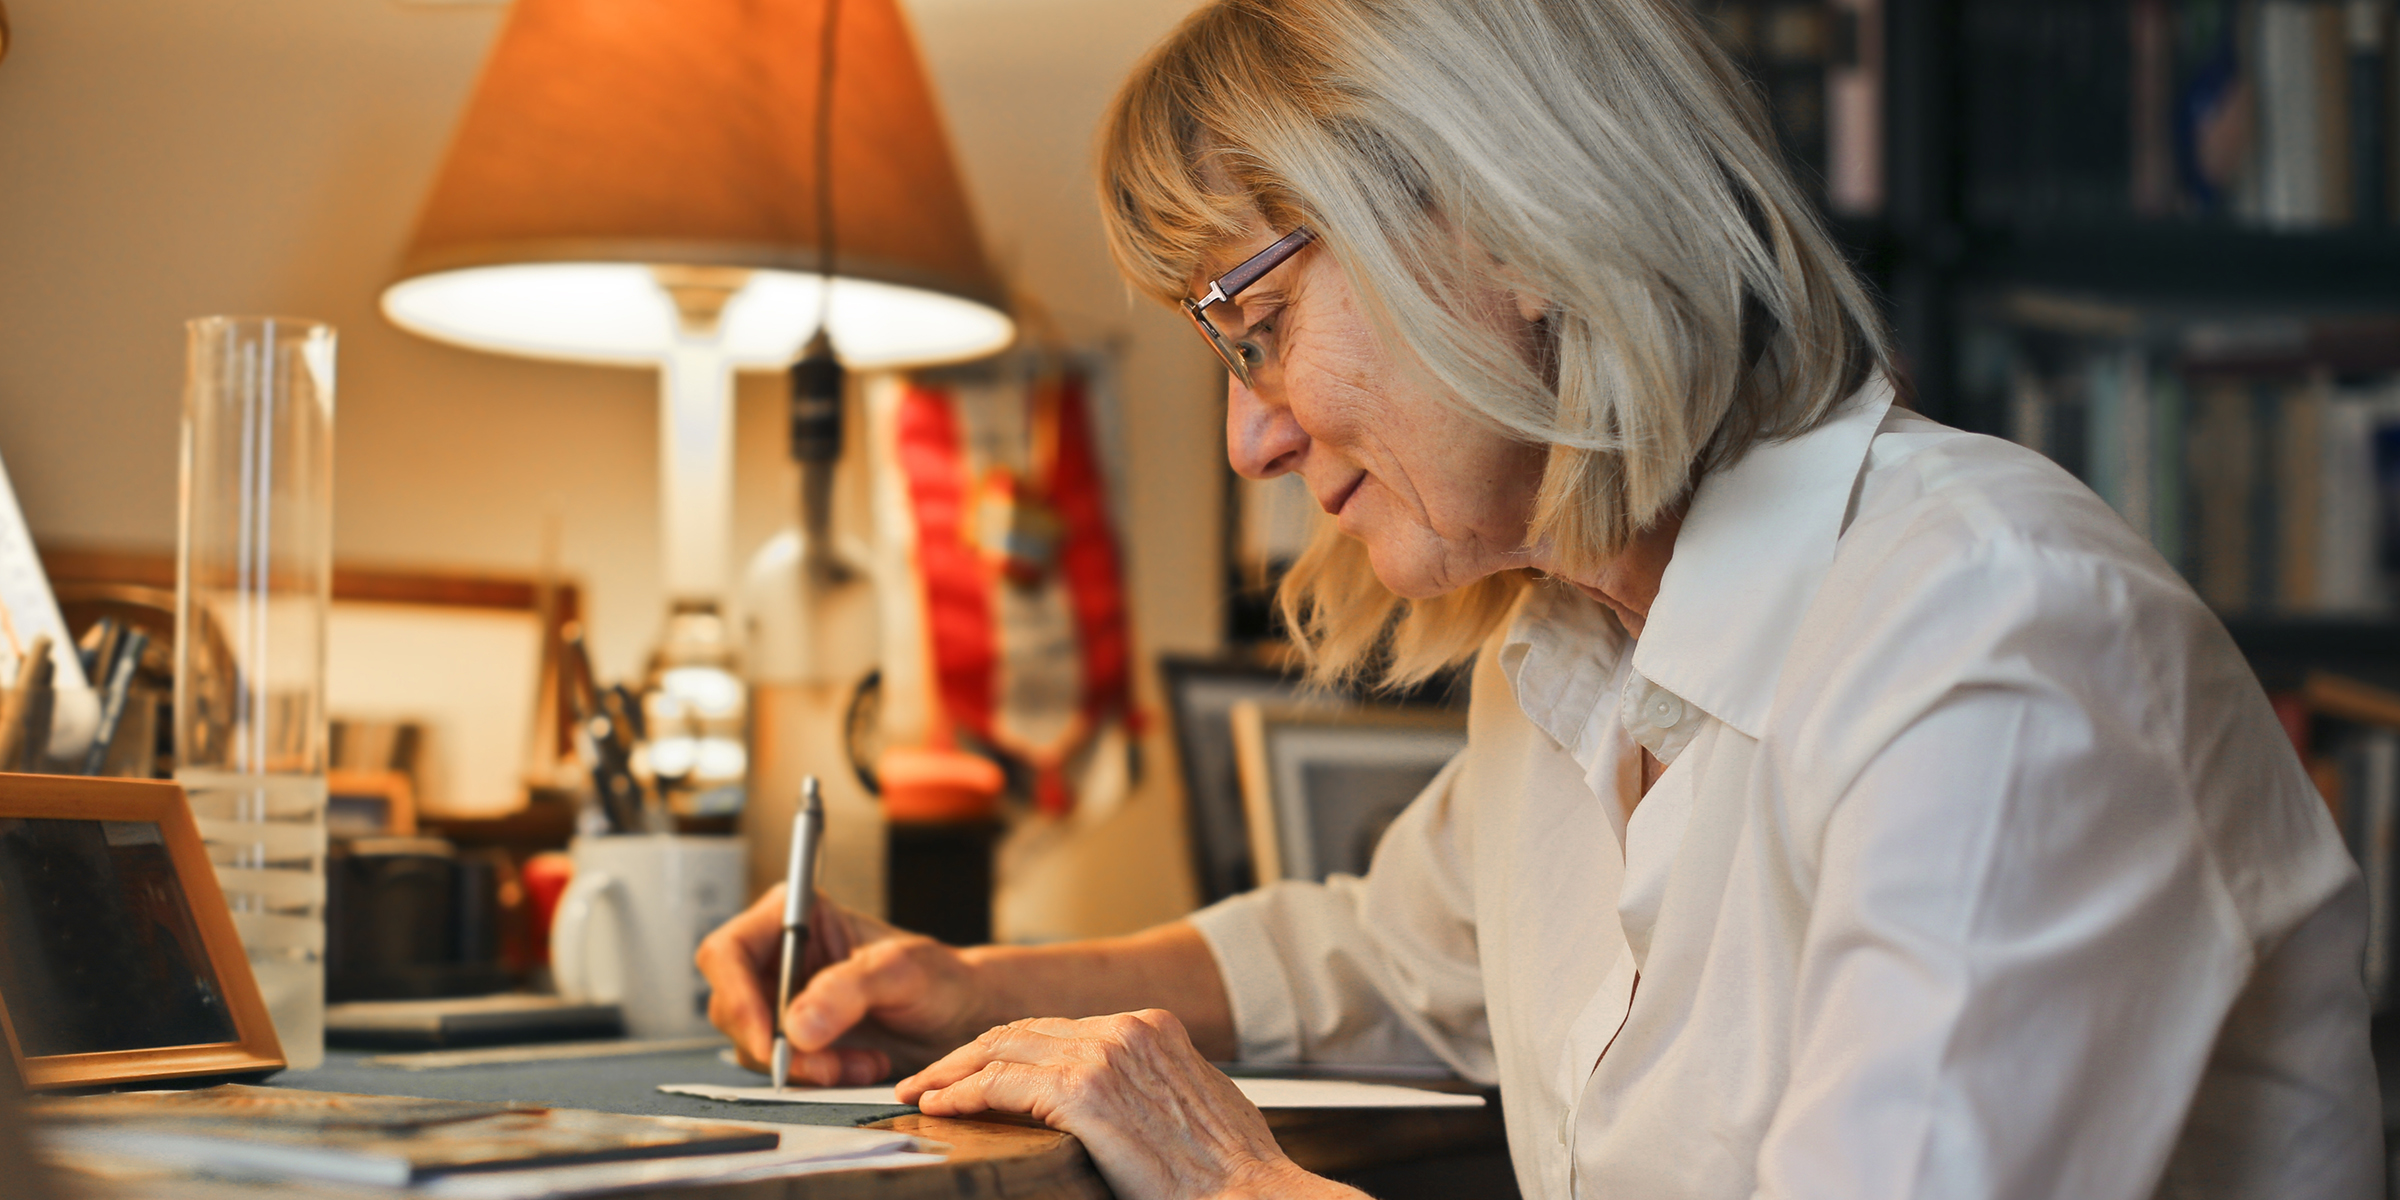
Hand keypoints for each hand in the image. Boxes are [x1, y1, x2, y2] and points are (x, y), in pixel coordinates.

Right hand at [695, 887, 989, 1084]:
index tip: (770, 1041)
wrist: (959, 1017)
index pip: (728, 950)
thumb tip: (796, 1025)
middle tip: (825, 1066)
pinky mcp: (793, 1035)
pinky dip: (814, 1075)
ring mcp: (781, 997)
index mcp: (797, 915)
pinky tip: (858, 1066)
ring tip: (862, 1063)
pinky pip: (779, 1065)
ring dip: (802, 1065)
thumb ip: (849, 989)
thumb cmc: (938, 977)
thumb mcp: (903, 972)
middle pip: (730, 1003)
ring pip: (752, 1042)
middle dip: (774, 1044)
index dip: (736, 996)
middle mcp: (779, 954)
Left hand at [896, 1010, 1362, 1199]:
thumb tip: (1122, 1103)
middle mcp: (1126, 1029)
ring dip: (953, 1070)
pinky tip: (940, 1106)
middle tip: (930, 1076)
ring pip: (1003, 1048)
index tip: (978, 1067)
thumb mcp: (1198, 1103)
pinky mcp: (1084, 1091)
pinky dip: (963, 1093)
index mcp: (1151, 1027)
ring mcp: (1104, 1054)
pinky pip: (1002, 1084)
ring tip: (921, 1090)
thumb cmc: (1230, 1171)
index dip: (1009, 1048)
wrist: (1250, 1195)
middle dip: (969, 1053)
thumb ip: (1155, 1085)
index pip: (1059, 1027)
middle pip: (1023, 1030)